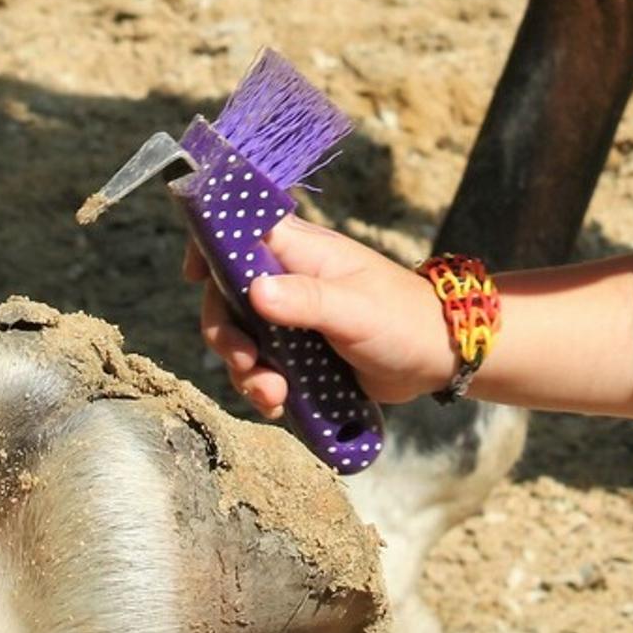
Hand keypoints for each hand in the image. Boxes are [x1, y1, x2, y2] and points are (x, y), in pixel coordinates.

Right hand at [188, 218, 454, 411]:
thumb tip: (256, 292)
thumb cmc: (403, 319)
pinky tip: (279, 405)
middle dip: (225, 334)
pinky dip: (261, 387)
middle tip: (246, 362)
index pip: (239, 226)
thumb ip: (309, 300)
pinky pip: (261, 366)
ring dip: (244, 370)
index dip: (208, 243)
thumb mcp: (356, 310)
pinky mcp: (297, 352)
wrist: (437, 357)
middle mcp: (287, 277)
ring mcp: (290, 316)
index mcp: (299, 250)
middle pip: (226, 294)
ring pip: (240, 336)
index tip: (194, 276)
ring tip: (273, 396)